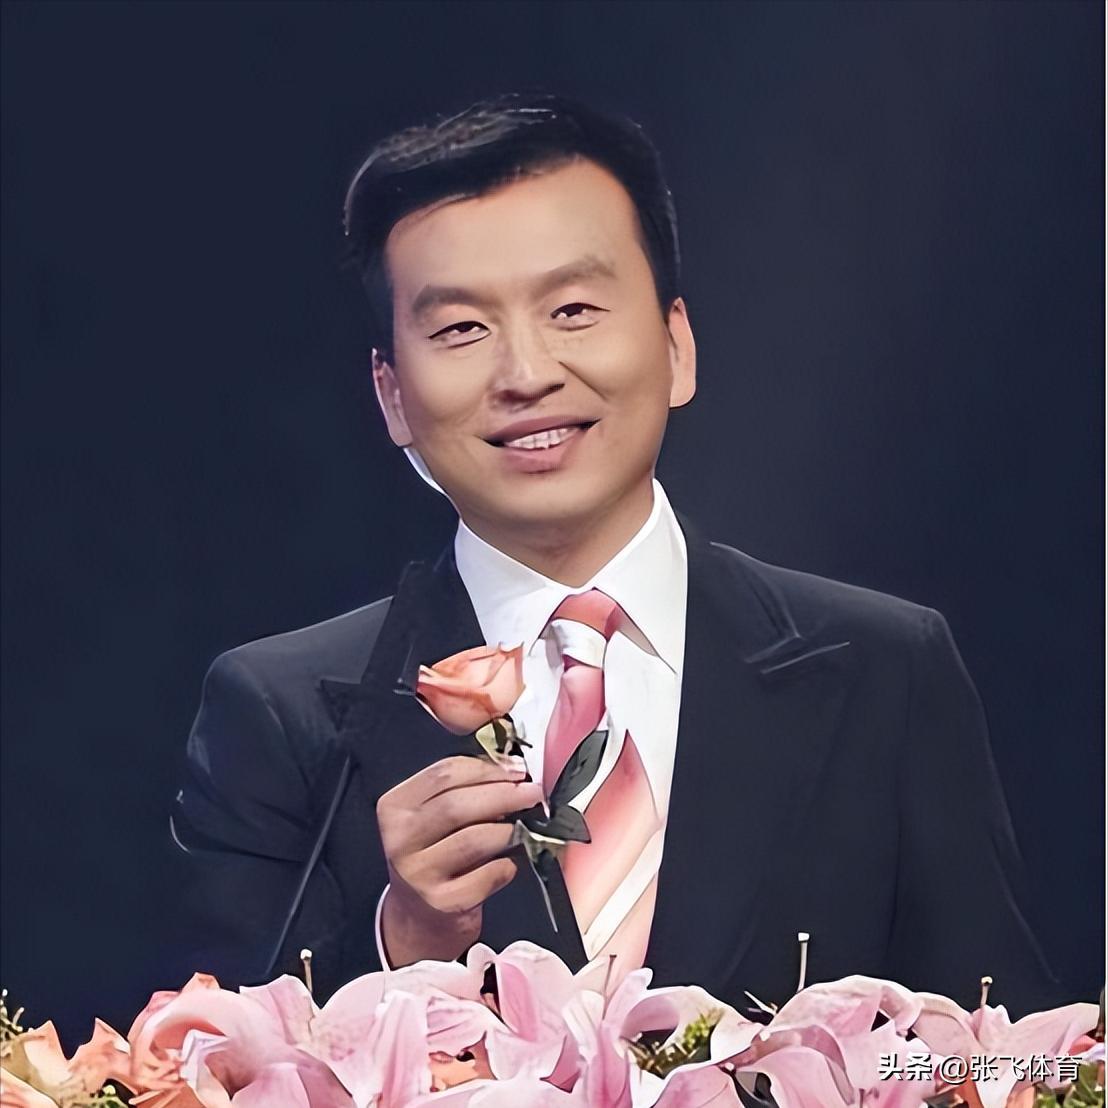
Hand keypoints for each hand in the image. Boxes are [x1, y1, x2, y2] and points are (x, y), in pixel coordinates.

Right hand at [376, 755, 542, 965]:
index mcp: (395, 807)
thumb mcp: (434, 817)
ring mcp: (419, 874)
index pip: (443, 774)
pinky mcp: (443, 903)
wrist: (420, 916)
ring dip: (508, 829)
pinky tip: (511, 861)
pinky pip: (488, 874)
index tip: (517, 768)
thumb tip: (512, 769)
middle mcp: (400, 840)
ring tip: (526, 825)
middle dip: (503, 794)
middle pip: (457, 805)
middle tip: (533, 792)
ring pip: (473, 838)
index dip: (487, 768)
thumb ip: (464, 790)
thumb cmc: (435, 854)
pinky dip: (508, 864)